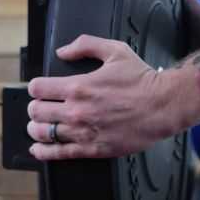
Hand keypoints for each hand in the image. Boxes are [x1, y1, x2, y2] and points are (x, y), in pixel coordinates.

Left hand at [26, 35, 191, 159]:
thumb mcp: (115, 51)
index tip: (39, 88)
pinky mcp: (93, 149)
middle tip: (39, 106)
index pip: (38, 88)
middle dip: (34, 107)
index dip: (35, 87)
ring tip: (38, 126)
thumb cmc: (142, 80)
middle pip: (36, 112)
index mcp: (79, 86)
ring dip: (36, 128)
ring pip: (43, 133)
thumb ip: (85, 45)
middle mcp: (77, 111)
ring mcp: (84, 132)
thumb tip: (63, 51)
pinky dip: (43, 152)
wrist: (164, 106)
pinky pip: (59, 154)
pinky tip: (38, 148)